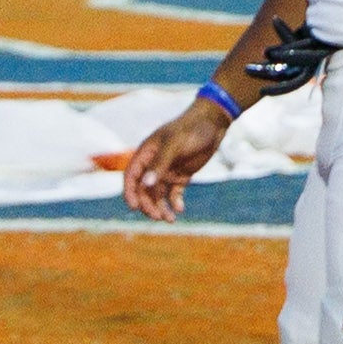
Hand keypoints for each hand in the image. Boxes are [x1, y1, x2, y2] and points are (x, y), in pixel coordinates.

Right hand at [119, 91, 230, 219]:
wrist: (213, 124)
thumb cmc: (191, 129)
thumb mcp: (174, 145)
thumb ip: (159, 164)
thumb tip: (145, 184)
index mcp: (146, 153)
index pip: (131, 176)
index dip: (129, 192)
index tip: (134, 207)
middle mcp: (154, 164)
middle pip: (143, 190)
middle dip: (148, 204)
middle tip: (158, 217)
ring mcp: (167, 171)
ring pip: (158, 195)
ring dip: (161, 208)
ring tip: (170, 219)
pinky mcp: (181, 176)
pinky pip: (174, 194)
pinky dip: (175, 203)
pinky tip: (180, 209)